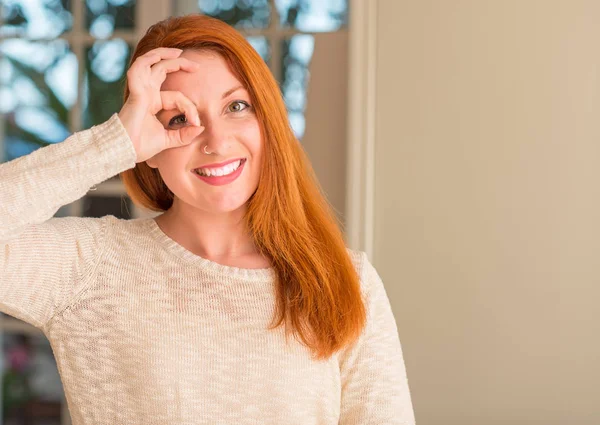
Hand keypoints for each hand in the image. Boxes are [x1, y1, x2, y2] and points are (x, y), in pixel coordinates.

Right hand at [117, 47, 204, 163]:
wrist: (124, 151)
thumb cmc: (140, 146)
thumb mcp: (169, 140)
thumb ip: (184, 135)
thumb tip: (201, 128)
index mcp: (152, 102)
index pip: (177, 96)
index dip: (190, 108)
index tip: (198, 124)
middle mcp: (146, 93)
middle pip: (161, 70)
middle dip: (179, 64)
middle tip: (196, 66)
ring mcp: (139, 91)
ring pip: (150, 63)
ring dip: (163, 54)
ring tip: (180, 53)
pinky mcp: (136, 93)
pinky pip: (138, 69)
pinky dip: (149, 60)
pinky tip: (161, 56)